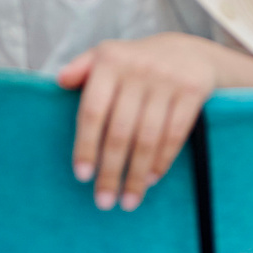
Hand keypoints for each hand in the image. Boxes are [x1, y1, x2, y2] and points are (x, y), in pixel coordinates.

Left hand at [55, 34, 252, 211]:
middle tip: (104, 201)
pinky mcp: (192, 90)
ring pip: (148, 138)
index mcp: (110, 61)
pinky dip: (162, 161)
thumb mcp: (108, 56)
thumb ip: (82, 68)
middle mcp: (139, 68)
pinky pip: (174, 134)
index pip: (93, 111)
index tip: (82, 176)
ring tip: (128, 200)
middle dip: (111, 171)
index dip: (86, 146)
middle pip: (120, 131)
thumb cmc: (137, 63)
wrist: (189, 51)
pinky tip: (150, 179)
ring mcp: (168, 79)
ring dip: (136, 175)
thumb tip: (60, 82)